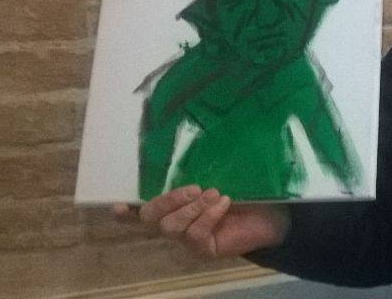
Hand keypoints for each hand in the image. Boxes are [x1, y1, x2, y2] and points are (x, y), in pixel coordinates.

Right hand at [113, 185, 290, 257]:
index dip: (125, 211)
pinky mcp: (204, 249)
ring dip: (191, 208)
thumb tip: (189, 142)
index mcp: (175, 205)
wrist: (276, 213)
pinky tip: (224, 204)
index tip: (115, 206)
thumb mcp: (221, 175)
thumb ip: (202, 168)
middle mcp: (176, 223)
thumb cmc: (246, 190)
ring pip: (171, 227)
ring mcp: (188, 239)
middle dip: (168, 200)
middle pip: (150, 217)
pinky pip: (195, 235)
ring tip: (214, 194)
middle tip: (194, 188)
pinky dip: (208, 216)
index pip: (142, 210)